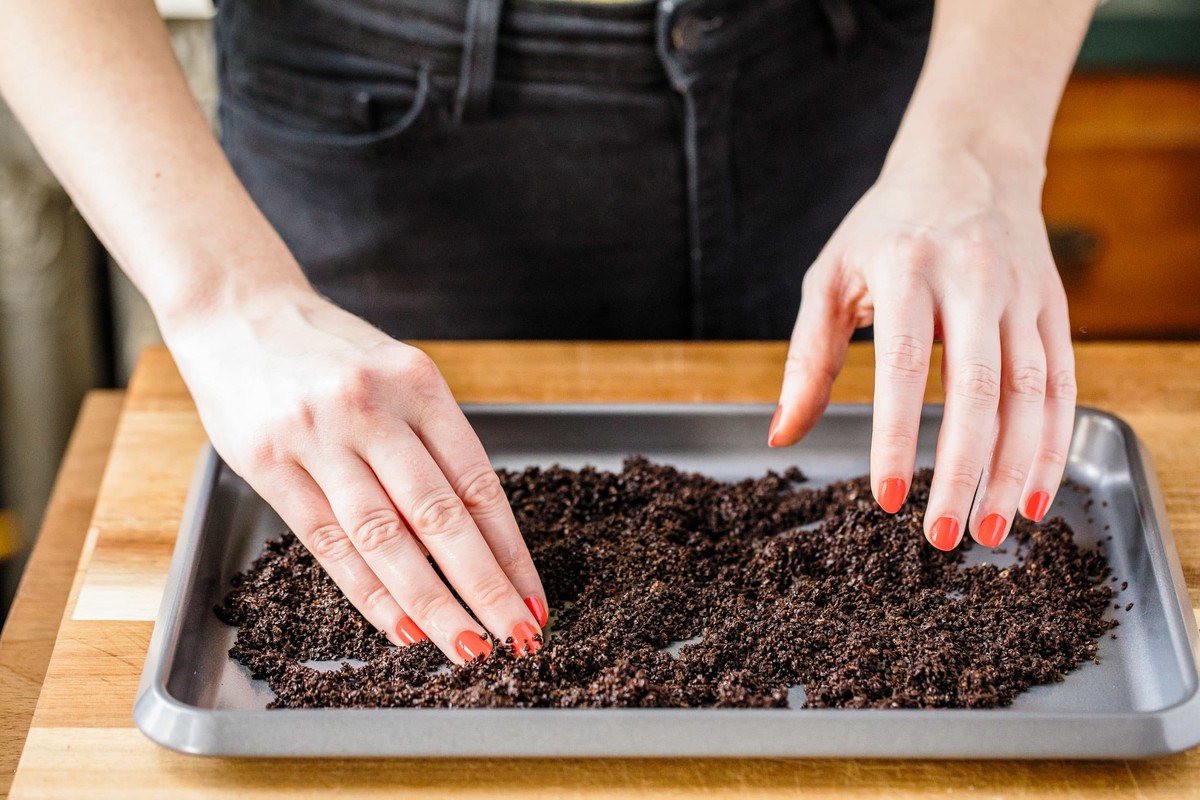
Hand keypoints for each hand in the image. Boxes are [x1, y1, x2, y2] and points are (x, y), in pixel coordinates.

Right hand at [167, 287, 547, 661]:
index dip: (510, 549)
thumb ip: (430, 441)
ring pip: (385, 538)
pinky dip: (366, 591)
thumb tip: (475, 537)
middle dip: (484, 587)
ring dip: (430, 602)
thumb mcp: (395, 374)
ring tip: (463, 647)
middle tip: (514, 638)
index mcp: (418, 383)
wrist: (237, 308)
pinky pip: (327, 542)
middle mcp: (373, 407)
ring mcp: (318, 435)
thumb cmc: (329, 352)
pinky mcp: (268, 461)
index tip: (532, 598)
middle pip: (439, 516)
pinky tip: (398, 625)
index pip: (476, 482)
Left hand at [770, 145, 1075, 550]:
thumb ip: (808, 358)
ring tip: (995, 530)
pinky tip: (1038, 493)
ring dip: (1017, 470)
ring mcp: (1022, 292)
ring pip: (1031, 393)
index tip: (888, 496)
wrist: (967, 162)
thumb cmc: (885, 228)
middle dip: (965, 471)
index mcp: (907, 268)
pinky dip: (1053, 444)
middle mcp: (973, 278)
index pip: (904, 364)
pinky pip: (1063, 384)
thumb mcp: (831, 277)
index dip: (898, 434)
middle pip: (979, 388)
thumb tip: (781, 435)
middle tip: (946, 536)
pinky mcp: (1054, 307)